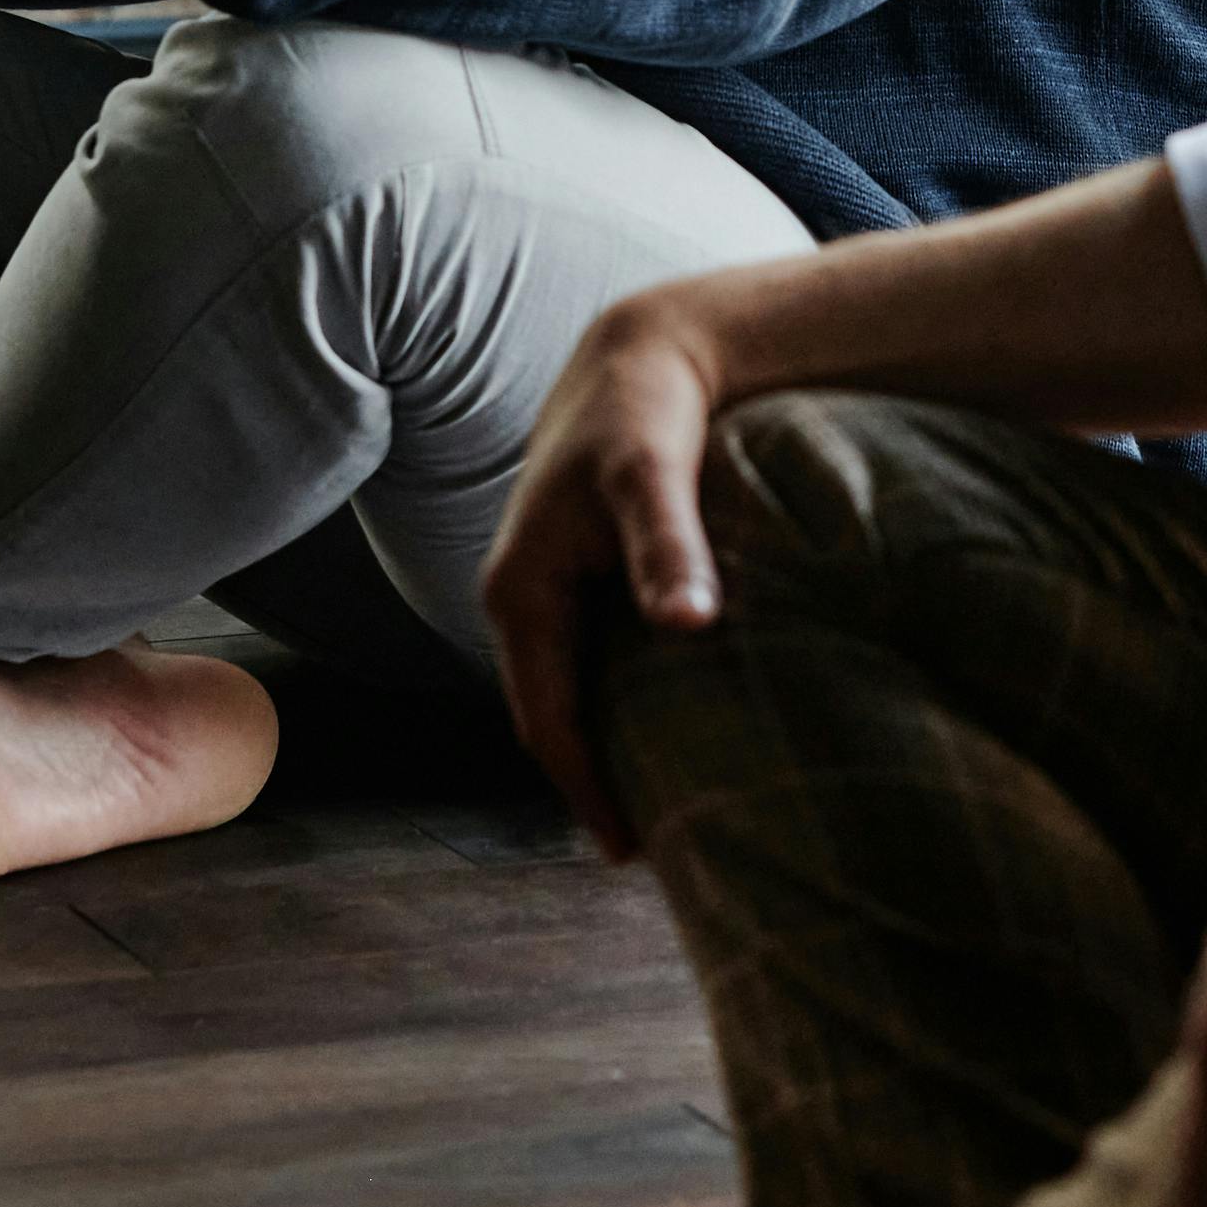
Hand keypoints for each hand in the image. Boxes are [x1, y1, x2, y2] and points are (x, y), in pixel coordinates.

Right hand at [478, 293, 740, 857]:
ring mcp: (544, 594)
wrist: (637, 353)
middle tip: (657, 853)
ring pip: (569, 695)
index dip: (585, 788)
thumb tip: (687, 624)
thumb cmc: (644, 412)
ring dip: (604, 751)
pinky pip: (587, 668)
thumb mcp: (652, 475)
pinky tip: (666, 734)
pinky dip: (618, 709)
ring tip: (663, 812)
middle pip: (551, 718)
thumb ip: (668, 547)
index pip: (545, 720)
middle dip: (594, 785)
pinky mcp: (575, 584)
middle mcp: (520, 600)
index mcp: (520, 592)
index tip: (631, 851)